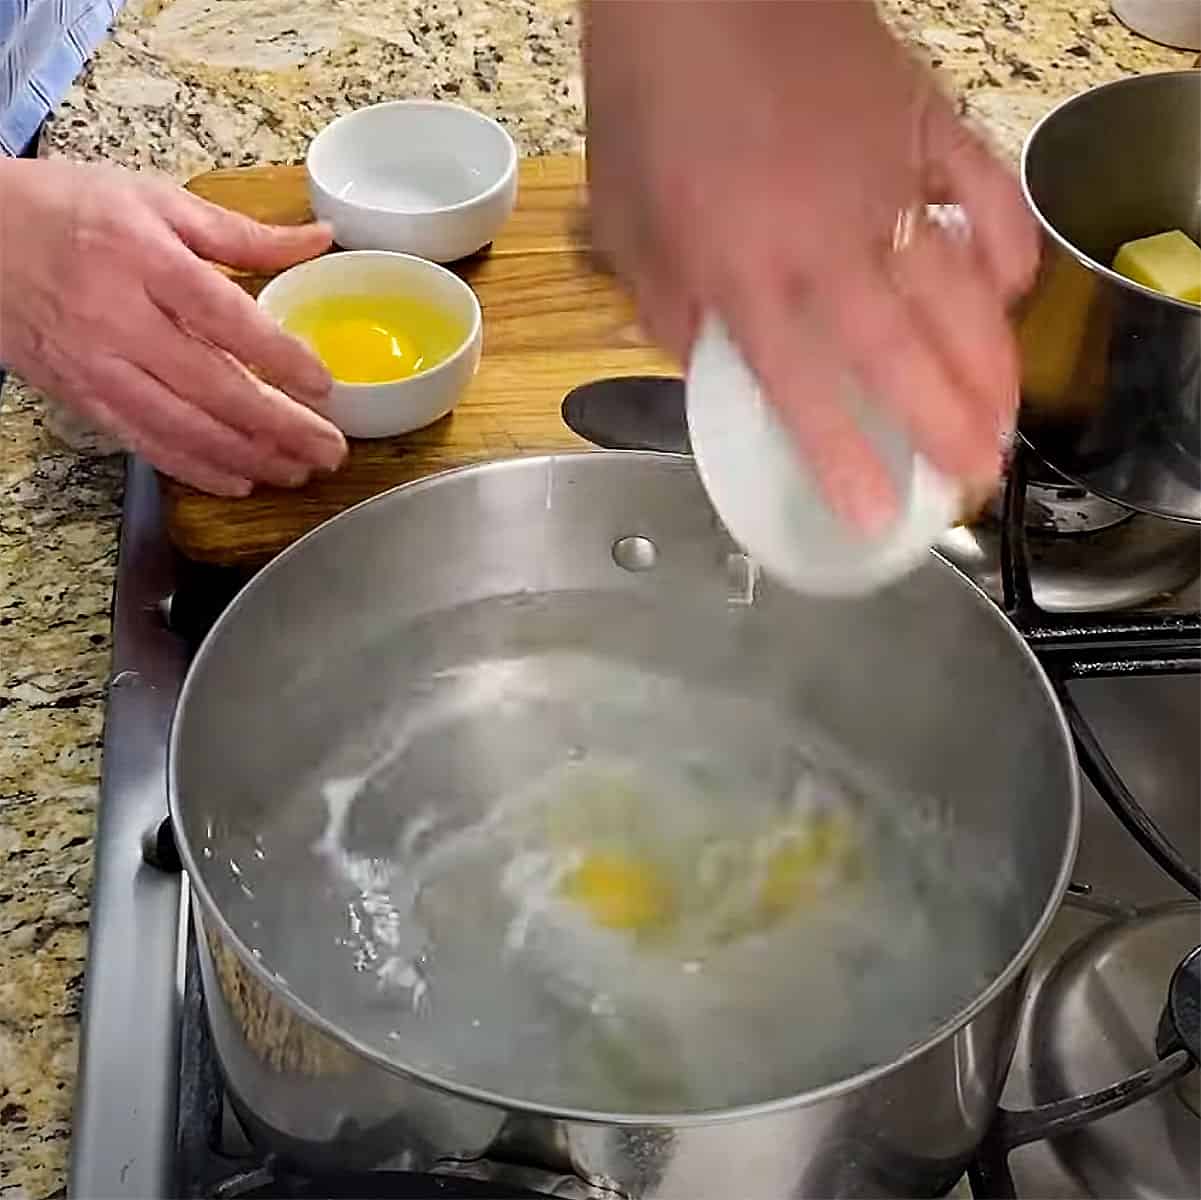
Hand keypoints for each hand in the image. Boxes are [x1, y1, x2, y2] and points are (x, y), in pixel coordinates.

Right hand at [0, 159, 346, 495]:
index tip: (324, 384)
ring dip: (248, 457)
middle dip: (279, 427)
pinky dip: (195, 468)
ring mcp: (96, 365)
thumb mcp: (156, 201)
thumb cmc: (68, 209)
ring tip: (299, 472)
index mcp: (144, 258)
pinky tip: (239, 480)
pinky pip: (144, 443)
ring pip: (182, 427)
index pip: (225, 318)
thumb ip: (242, 232)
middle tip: (330, 449)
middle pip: (212, 386)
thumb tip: (320, 240)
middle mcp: (119, 319)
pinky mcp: (80, 396)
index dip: (279, 357)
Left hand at [584, 0, 1038, 531]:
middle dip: (944, 427)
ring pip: (956, 289)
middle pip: (899, 354)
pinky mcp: (922, 125)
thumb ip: (669, 306)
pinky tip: (1008, 292)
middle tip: (975, 482)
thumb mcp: (626, 222)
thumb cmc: (651, 98)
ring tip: (1006, 420)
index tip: (875, 511)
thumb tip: (706, 363)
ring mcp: (884, 181)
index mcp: (743, 270)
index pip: (803, 388)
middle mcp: (823, 240)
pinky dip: (1007, 246)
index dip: (842, 458)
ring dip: (988, 362)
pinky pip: (985, 193)